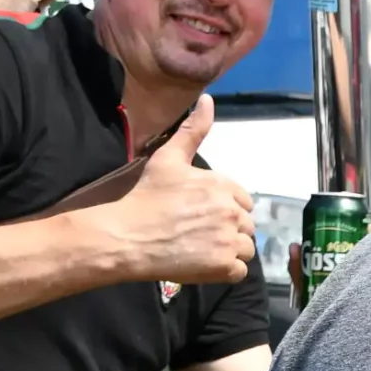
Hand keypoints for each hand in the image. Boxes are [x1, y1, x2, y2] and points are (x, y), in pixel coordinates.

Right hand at [101, 98, 256, 285]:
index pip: (243, 200)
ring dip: (229, 250)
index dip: (225, 207)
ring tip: (200, 247)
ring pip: (246, 248)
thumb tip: (208, 99)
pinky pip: (239, 271)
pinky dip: (224, 270)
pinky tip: (202, 262)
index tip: (201, 213)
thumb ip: (193, 131)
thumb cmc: (145, 196)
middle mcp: (231, 211)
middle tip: (197, 231)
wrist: (124, 235)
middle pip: (246, 225)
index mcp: (223, 185)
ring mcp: (228, 240)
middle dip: (227, 228)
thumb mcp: (168, 158)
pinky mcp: (223, 266)